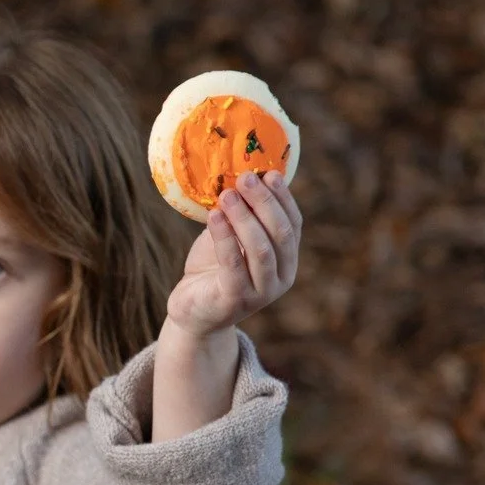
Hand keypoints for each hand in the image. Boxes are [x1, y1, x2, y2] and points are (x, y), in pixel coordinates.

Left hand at [165, 170, 301, 337]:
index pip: (293, 224)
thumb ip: (243, 215)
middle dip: (264, 202)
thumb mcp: (232, 238)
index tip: (269, 173)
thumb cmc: (213, 270)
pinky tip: (214, 216)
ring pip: (260, 249)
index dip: (283, 198)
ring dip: (244, 217)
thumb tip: (246, 174)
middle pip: (280, 234)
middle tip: (245, 177)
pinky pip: (233, 264)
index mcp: (287, 261)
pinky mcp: (236, 301)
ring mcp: (261, 293)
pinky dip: (224, 237)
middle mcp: (281, 279)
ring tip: (227, 194)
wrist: (192, 311)